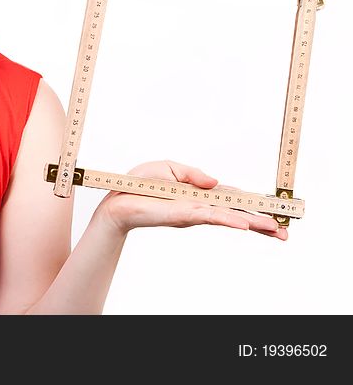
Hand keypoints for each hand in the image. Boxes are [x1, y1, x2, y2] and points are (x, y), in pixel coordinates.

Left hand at [96, 159, 287, 240]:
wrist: (117, 199)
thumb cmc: (140, 185)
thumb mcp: (168, 169)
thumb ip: (193, 174)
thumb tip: (215, 182)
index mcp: (199, 195)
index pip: (231, 201)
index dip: (252, 206)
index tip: (274, 213)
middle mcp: (200, 206)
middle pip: (236, 213)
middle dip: (260, 222)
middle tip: (284, 232)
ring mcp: (193, 213)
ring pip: (228, 218)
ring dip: (252, 223)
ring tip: (275, 231)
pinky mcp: (181, 215)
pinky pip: (208, 216)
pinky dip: (227, 219)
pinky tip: (243, 224)